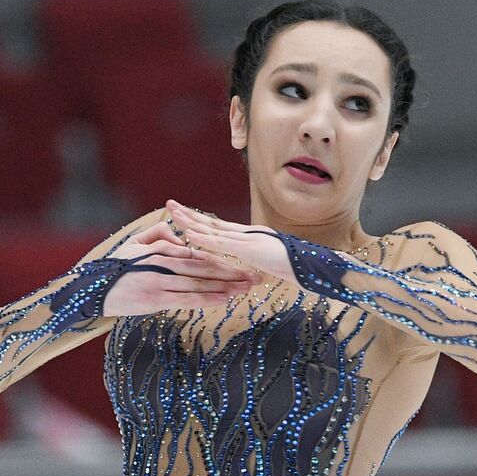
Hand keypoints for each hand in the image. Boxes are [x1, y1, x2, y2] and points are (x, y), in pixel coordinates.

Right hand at [101, 211, 260, 314]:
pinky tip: (224, 299)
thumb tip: (180, 235)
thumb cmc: (115, 267)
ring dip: (225, 286)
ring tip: (246, 289)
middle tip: (255, 277)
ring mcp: (160, 282)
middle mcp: (163, 265)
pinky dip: (207, 298)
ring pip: (200, 283)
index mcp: (161, 250)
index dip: (223, 260)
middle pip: (205, 269)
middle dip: (232, 273)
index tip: (242, 264)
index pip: (198, 255)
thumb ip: (159, 233)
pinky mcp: (155, 300)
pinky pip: (186, 299)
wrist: (92, 290)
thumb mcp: (135, 243)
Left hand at [166, 199, 295, 282]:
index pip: (217, 228)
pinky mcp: (248, 248)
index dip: (199, 220)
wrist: (307, 266)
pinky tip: (189, 235)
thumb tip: (250, 270)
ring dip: (191, 221)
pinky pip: (221, 243)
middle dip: (189, 214)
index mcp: (246, 237)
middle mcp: (243, 234)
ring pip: (212, 229)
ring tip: (172, 214)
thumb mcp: (269, 263)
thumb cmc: (292, 266)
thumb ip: (256, 262)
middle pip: (211, 222)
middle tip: (169, 204)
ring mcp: (245, 239)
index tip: (182, 214)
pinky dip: (204, 239)